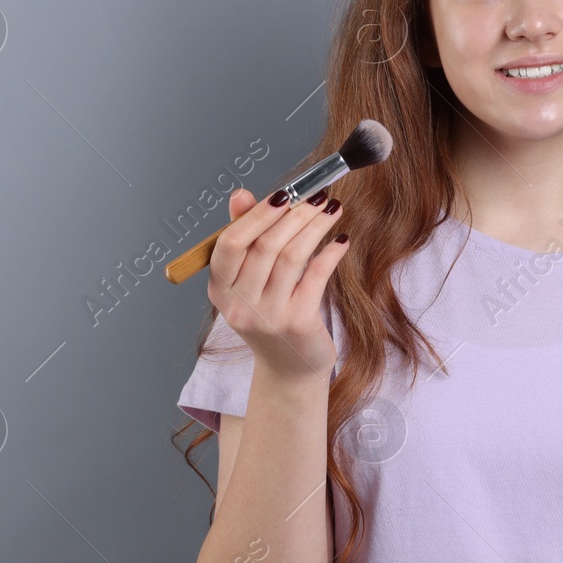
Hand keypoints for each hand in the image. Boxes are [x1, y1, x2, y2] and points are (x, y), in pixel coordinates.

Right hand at [208, 187, 349, 382]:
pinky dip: (330, 253)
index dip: (256, 214)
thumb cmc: (270, 317)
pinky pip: (316, 276)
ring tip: (332, 208)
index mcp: (220, 290)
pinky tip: (341, 240)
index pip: (230, 243)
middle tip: (317, 195)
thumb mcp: (248, 282)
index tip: (283, 193)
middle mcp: (239, 305)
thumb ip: (245, 237)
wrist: (289, 369)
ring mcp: (268, 316)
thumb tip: (240, 195)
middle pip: (265, 246)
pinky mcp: (298, 323)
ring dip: (315, 227)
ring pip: (292, 257)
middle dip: (295, 214)